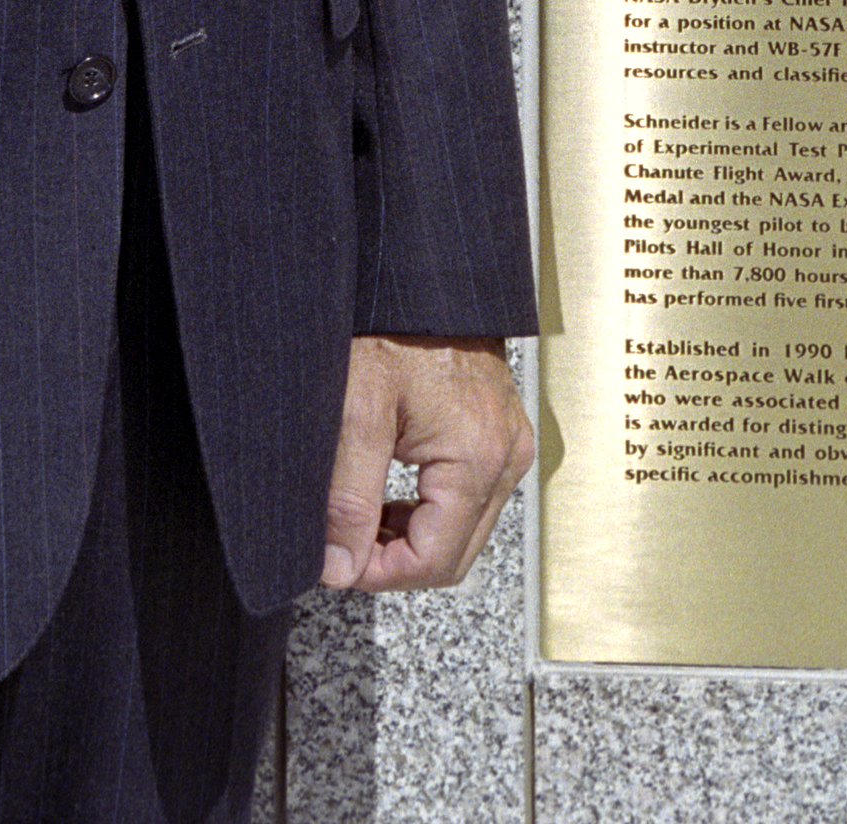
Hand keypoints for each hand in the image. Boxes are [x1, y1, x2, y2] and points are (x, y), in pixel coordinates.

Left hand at [320, 333, 532, 592]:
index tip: (338, 562)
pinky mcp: (499, 432)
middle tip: (342, 542)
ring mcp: (508, 443)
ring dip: (411, 535)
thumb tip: (339, 565)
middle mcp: (506, 455)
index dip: (380, 573)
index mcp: (479, 457)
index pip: (435, 561)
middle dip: (395, 559)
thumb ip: (348, 497)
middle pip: (454, 553)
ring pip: (462, 529)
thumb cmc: (393, 324)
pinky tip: (389, 492)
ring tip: (359, 515)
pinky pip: (469, 497)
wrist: (422, 274)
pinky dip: (428, 508)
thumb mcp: (357, 410)